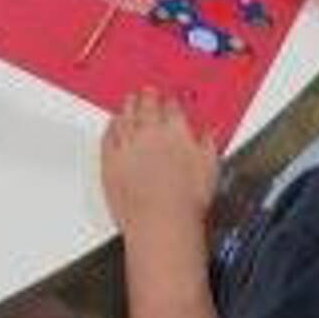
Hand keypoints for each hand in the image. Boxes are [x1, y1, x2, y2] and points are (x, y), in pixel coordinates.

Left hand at [102, 89, 219, 240]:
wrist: (161, 224)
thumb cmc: (186, 202)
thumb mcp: (210, 168)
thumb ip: (208, 144)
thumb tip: (209, 133)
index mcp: (176, 131)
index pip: (172, 106)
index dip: (171, 101)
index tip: (170, 100)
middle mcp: (149, 133)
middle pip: (146, 105)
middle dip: (148, 96)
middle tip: (147, 92)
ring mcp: (127, 146)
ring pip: (125, 116)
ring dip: (128, 106)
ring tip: (129, 102)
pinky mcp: (110, 162)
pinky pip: (107, 136)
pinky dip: (110, 127)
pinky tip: (112, 124)